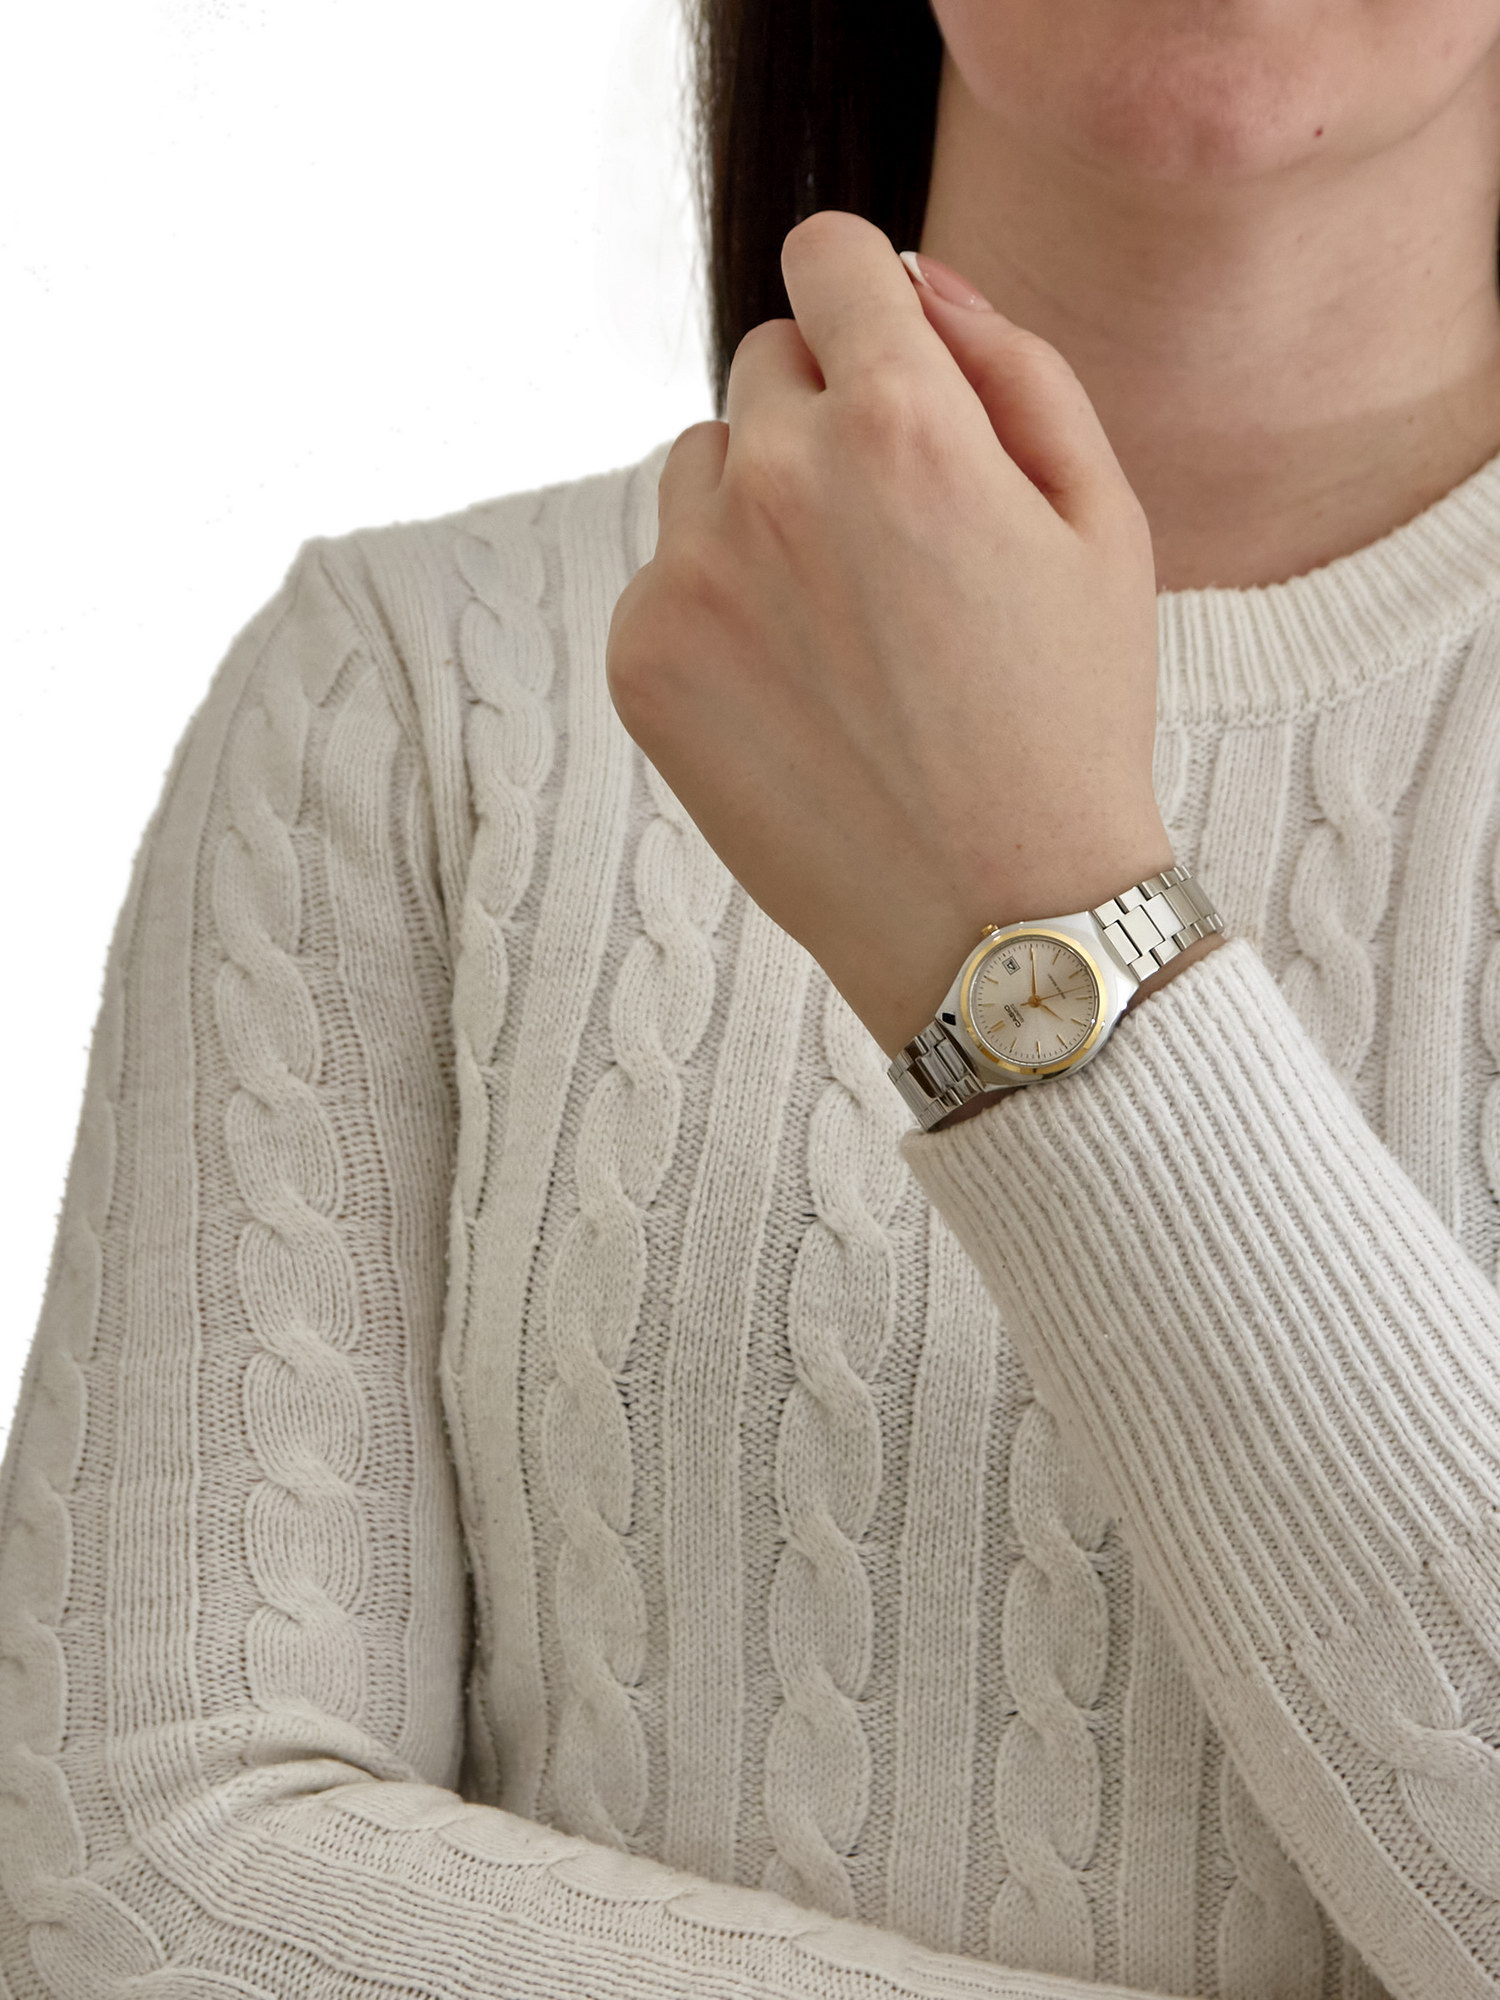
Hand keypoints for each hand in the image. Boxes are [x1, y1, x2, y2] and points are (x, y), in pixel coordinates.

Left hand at [604, 209, 1173, 1058]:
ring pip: (705, 465)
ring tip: (848, 628)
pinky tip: (797, 691)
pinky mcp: (642, 659)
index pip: (828, 255)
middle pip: (764, 363)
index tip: (879, 350)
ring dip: (762, 505)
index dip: (862, 292)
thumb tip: (911, 278)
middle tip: (898, 542)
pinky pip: (667, 571)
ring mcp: (692, 574)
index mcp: (901, 424)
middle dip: (826, 416)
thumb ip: (1012, 363)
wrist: (993, 919)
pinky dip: (719, 604)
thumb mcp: (1101, 520)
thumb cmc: (1067, 717)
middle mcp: (775, 478)